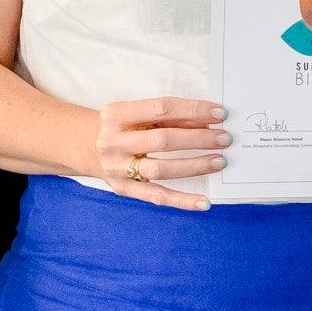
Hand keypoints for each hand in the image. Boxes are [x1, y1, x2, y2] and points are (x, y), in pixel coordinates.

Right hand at [85, 96, 225, 207]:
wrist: (86, 146)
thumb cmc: (123, 126)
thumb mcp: (138, 114)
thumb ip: (170, 116)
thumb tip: (208, 121)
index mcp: (116, 114)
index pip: (161, 108)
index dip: (193, 110)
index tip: (220, 113)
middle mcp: (113, 141)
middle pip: (163, 139)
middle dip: (199, 139)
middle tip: (225, 138)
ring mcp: (117, 168)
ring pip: (161, 169)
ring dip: (195, 165)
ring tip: (220, 161)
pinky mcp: (123, 189)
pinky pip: (157, 196)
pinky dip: (182, 201)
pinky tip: (204, 202)